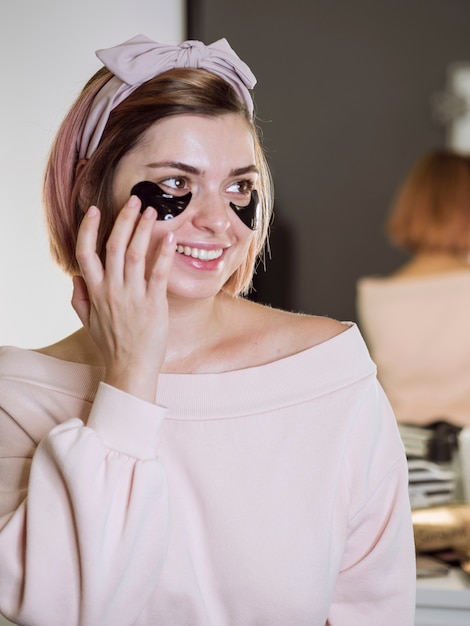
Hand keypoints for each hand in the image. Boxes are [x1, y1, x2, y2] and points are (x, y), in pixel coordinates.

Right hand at [72, 195, 175, 401]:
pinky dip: (163, 254)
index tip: (95, 210)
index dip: (88, 229)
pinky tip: (169, 238)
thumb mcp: (87, 322)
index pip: (85, 253)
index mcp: (94, 291)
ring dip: (143, 229)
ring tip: (152, 211)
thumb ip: (79, 299)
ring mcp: (132, 296)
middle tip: (134, 200)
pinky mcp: (153, 304)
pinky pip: (158, 273)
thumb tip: (75, 278)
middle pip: (113, 245)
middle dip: (123, 219)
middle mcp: (112, 290)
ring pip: (134, 254)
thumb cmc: (111, 345)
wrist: (130, 368)